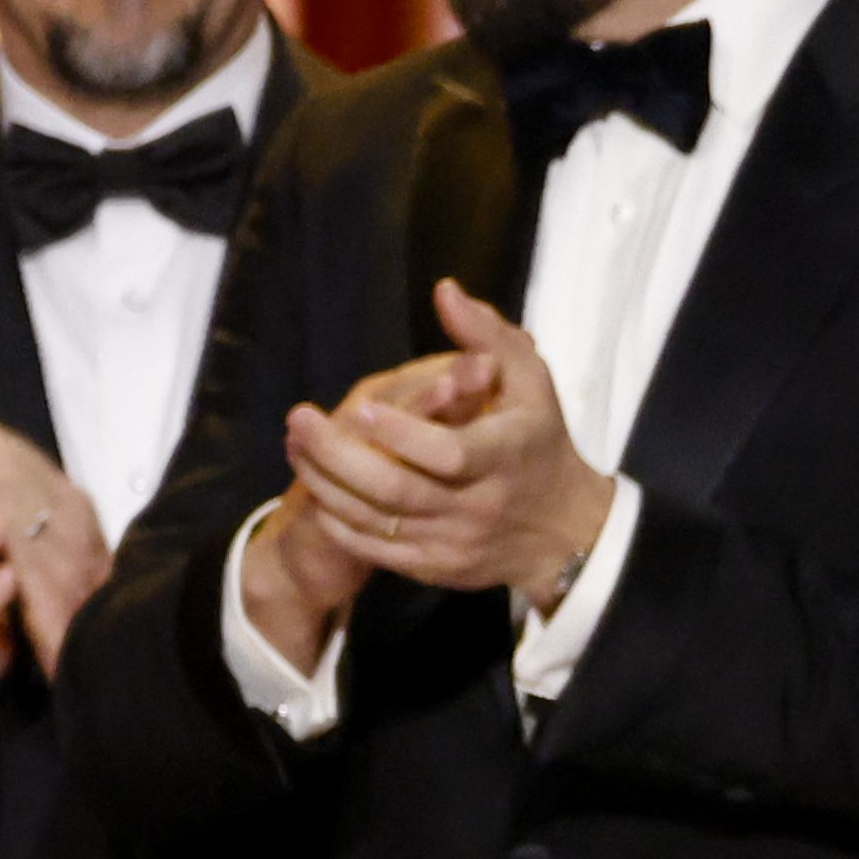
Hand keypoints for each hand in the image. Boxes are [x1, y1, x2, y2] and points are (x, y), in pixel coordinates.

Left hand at [285, 279, 620, 603]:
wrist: (563, 529)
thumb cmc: (539, 439)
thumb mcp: (530, 380)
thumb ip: (487, 335)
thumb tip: (444, 291)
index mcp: (504, 456)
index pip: (448, 453)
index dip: (401, 434)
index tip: (359, 406)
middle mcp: (479, 504)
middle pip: (397, 489)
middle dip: (338, 456)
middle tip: (299, 421)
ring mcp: (456, 541)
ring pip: (378, 520)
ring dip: (326, 484)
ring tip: (294, 448)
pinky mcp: (439, 567)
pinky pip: (378, 551)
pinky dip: (341, 523)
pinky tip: (316, 492)